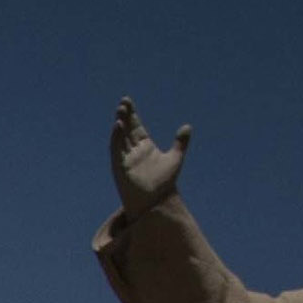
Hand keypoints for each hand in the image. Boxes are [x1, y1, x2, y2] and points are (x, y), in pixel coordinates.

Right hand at [109, 98, 189, 213]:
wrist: (157, 201)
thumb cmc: (164, 183)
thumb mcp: (175, 158)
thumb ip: (180, 142)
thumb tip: (187, 127)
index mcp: (144, 147)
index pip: (136, 126)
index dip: (132, 114)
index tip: (128, 101)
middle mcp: (133, 151)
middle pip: (127, 129)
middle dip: (125, 115)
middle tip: (124, 101)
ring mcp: (125, 158)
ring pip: (120, 137)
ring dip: (120, 124)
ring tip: (121, 110)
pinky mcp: (120, 167)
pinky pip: (116, 150)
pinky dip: (116, 138)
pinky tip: (118, 126)